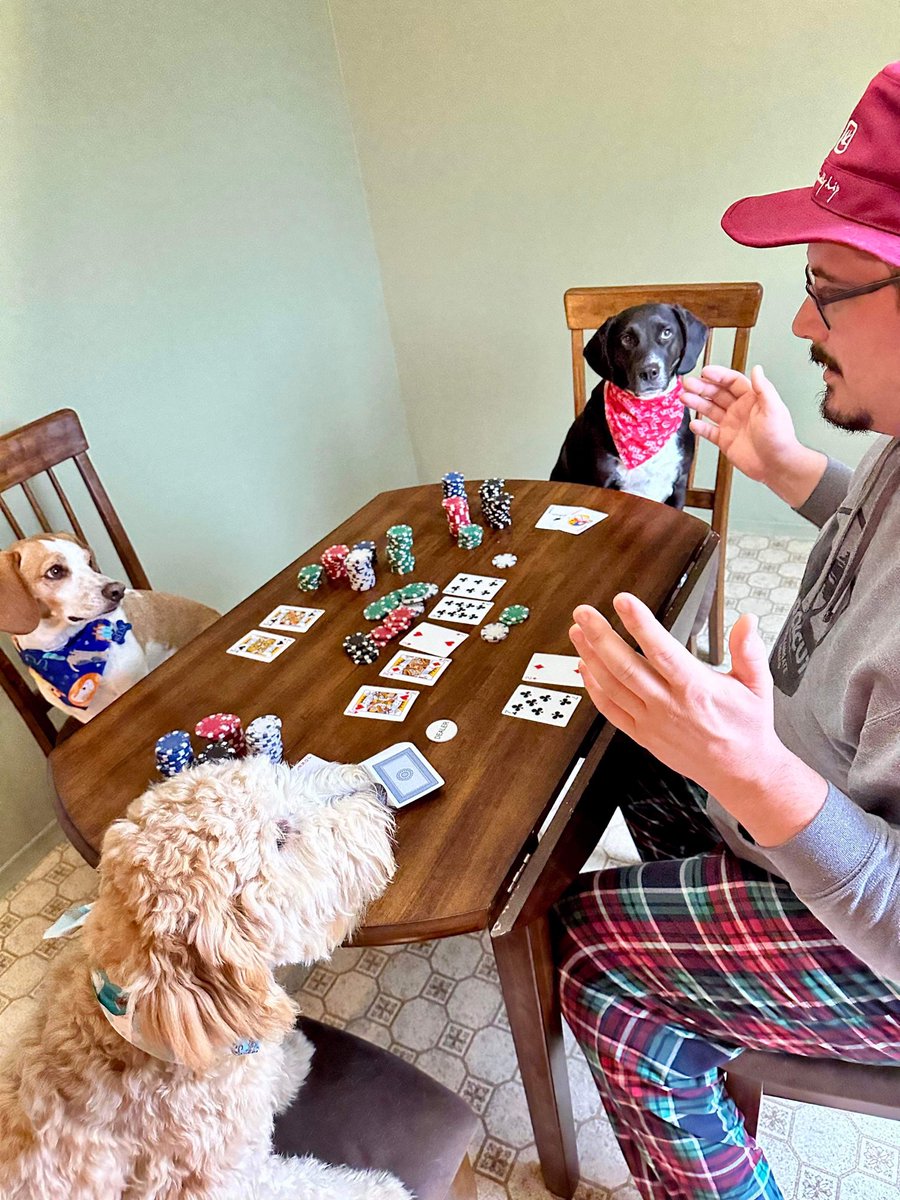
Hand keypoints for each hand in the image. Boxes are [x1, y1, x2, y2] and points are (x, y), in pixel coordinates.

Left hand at [569, 596, 826, 842]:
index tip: (623, 602)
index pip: (661, 650)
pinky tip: (585, 668)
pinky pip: (611, 711)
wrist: (740, 771)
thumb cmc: (746, 728)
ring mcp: (652, 721)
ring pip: (612, 686)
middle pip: (626, 667)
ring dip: (590, 657)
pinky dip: (594, 688)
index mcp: (696, 688)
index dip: (640, 624)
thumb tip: (746, 621)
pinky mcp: (643, 735)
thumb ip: (748, 650)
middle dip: (600, 636)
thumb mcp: (757, 685)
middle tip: (584, 613)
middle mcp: (669, 705)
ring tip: (578, 632)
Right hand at [683, 364, 800, 485]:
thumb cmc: (779, 437)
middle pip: (717, 393)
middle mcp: (740, 410)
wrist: (776, 464)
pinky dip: (700, 427)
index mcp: (752, 399)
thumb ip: (763, 388)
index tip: (705, 372)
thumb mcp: (773, 408)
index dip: (718, 376)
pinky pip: (709, 431)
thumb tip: (757, 369)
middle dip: (701, 387)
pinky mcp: (725, 440)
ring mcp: (731, 425)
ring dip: (697, 403)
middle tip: (688, 384)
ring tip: (684, 397)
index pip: (731, 382)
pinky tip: (694, 423)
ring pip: (710, 409)